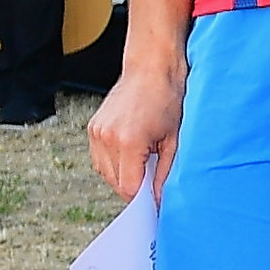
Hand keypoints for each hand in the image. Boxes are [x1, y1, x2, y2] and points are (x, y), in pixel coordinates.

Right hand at [88, 50, 181, 202]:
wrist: (152, 67)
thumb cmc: (169, 97)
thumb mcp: (176, 139)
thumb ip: (166, 172)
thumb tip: (160, 198)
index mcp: (128, 141)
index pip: (129, 187)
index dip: (143, 198)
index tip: (155, 202)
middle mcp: (106, 137)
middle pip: (115, 182)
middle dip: (135, 187)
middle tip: (154, 183)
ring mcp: (96, 132)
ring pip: (105, 172)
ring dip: (124, 175)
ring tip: (146, 162)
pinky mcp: (93, 127)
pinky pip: (101, 158)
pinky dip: (115, 162)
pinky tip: (133, 154)